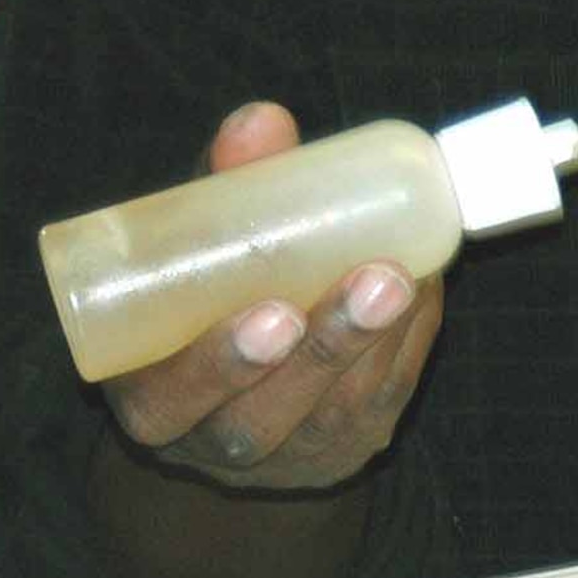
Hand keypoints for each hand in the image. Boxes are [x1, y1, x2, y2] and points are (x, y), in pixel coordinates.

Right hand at [101, 101, 443, 490]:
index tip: (274, 311)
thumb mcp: (193, 250)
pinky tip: (424, 286)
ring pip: (336, 413)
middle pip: (266, 418)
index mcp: (153, 403)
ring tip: (407, 277)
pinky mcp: (350, 446)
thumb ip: (221, 190)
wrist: (233, 394)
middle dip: (327, 349)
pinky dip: (409, 341)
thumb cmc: (204, 297)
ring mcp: (289, 456)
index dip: (220, 365)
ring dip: (378, 341)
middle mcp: (215, 444)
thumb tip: (261, 121)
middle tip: (375, 281)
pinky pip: (385, 398)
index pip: (172, 401)